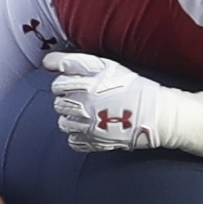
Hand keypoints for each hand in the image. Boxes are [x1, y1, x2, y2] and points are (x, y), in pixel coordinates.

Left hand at [47, 49, 202, 158]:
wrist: (155, 114)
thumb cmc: (132, 87)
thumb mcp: (106, 66)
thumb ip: (74, 62)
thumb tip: (46, 62)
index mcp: (88, 84)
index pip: (58, 84)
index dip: (63, 84)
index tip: (73, 85)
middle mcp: (85, 105)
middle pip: (59, 104)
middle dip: (67, 100)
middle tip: (83, 99)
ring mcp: (88, 125)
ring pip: (63, 123)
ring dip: (71, 118)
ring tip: (86, 114)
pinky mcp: (94, 142)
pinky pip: (73, 141)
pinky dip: (78, 136)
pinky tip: (89, 129)